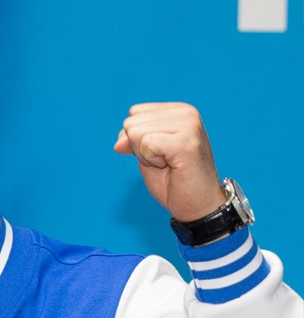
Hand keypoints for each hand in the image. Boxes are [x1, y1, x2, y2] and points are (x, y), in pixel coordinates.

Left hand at [113, 102, 225, 221]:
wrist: (199, 206)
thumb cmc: (174, 181)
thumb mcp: (146, 154)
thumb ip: (131, 140)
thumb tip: (119, 143)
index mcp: (179, 111)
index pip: (134, 113)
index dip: (137, 138)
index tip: (160, 153)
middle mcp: (186, 113)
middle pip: (132, 122)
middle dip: (140, 147)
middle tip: (165, 162)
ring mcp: (188, 126)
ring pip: (136, 132)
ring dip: (146, 155)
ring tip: (169, 164)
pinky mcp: (186, 142)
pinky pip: (146, 143)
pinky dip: (151, 160)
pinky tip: (170, 166)